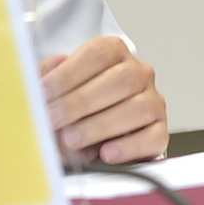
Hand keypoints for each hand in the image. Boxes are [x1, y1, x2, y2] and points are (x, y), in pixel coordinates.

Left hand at [40, 36, 166, 164]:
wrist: (103, 132)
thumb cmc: (81, 104)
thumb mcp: (61, 85)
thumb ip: (52, 74)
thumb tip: (54, 65)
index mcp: (115, 52)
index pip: (96, 55)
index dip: (67, 74)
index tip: (43, 93)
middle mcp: (139, 73)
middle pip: (119, 80)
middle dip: (80, 102)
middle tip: (53, 119)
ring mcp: (153, 101)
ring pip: (137, 108)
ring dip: (99, 125)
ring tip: (71, 139)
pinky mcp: (160, 130)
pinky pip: (153, 137)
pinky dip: (128, 147)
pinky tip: (106, 152)